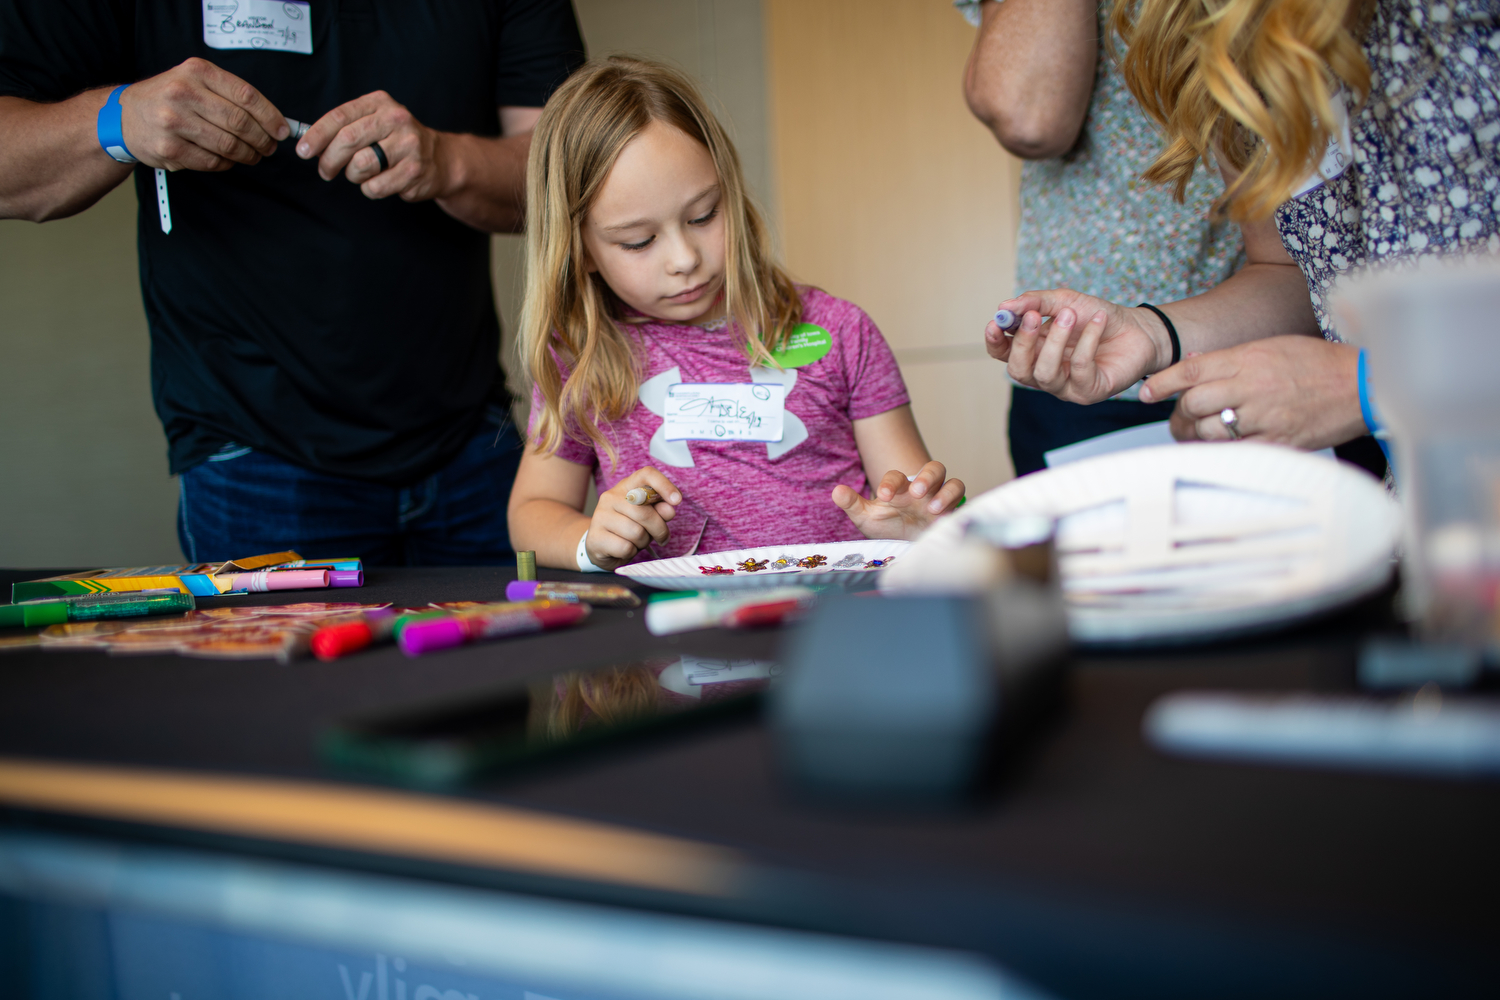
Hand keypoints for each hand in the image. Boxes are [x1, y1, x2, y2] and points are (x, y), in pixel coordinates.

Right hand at [118, 58, 287, 170]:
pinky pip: (212, 161)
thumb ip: (229, 95)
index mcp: (196, 72)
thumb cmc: (166, 98)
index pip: (246, 95)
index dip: (270, 116)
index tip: (282, 130)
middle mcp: (183, 93)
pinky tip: (227, 160)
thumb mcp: (194, 81)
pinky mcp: (169, 147)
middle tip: (268, 147)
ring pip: (228, 145)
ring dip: (247, 155)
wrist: (123, 116)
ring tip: (252, 155)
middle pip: (240, 123)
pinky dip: (226, 164)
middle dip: (262, 139)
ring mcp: (174, 121)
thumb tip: (273, 119)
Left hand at [297, 91, 452, 201]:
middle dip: (329, 160)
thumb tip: (310, 144)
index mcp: (380, 103)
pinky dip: (370, 188)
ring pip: (360, 166)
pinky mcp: (413, 172)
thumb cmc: (398, 141)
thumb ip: (346, 127)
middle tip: (325, 170)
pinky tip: (380, 181)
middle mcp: (396, 120)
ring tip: (361, 173)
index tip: (303, 150)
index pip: (340, 117)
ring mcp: (407, 146)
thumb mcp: (375, 121)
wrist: (440, 159)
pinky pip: (374, 187)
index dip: (317, 135)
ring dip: (352, 175)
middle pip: (347, 141)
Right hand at [584, 468, 682, 569]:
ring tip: (637, 542)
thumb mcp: (648, 518)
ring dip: (643, 542)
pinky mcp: (595, 537)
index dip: (664, 485)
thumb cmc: (628, 528)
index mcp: (626, 487)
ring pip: (636, 532)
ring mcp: (600, 516)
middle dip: (659, 529)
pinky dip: (631, 552)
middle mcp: (610, 497)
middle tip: (661, 537)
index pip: (646, 475)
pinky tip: (625, 549)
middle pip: (645, 512)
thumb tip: (669, 509)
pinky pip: (625, 547)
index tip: (677, 500)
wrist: (600, 546)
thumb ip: (660, 511)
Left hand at [832, 461, 964, 539]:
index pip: (897, 476)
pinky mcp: (954, 511)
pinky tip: (942, 518)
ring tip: (931, 508)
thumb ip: (852, 504)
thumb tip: (836, 491)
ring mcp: (941, 498)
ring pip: (952, 482)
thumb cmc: (888, 526)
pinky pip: (962, 500)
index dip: (890, 482)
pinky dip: (955, 505)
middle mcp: (923, 488)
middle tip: (915, 492)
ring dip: (944, 492)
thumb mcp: (867, 517)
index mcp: (901, 487)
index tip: (883, 496)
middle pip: (934, 468)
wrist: (907, 545)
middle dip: (926, 478)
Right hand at [984, 288, 1174, 403]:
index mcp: (1034, 351)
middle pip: (1019, 369)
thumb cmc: (1098, 317)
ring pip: (1045, 373)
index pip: (1004, 353)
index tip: (995, 323)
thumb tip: (1004, 307)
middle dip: (1023, 343)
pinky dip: (1087, 342)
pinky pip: (1080, 370)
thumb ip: (1035, 302)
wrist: (1138, 329)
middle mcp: (1045, 372)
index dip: (995, 342)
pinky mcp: (1089, 392)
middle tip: (1033, 316)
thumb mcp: (1066, 301)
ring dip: (1055, 341)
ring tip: (1071, 315)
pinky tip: (1098, 321)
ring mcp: (1066, 386)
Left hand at [1141, 336, 1365, 449]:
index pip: (1191, 371)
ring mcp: (1265, 416)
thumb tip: (1193, 363)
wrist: (1362, 384)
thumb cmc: (1317, 363)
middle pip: (1193, 403)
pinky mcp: (1278, 441)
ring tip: (1198, 433)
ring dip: (1197, 434)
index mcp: (1249, 359)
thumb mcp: (1271, 347)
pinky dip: (1223, 451)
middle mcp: (1252, 387)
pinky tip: (1222, 447)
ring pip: (1209, 430)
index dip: (1162, 383)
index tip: (1146, 393)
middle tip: (1179, 418)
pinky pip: (1236, 451)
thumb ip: (1230, 359)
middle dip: (1179, 413)